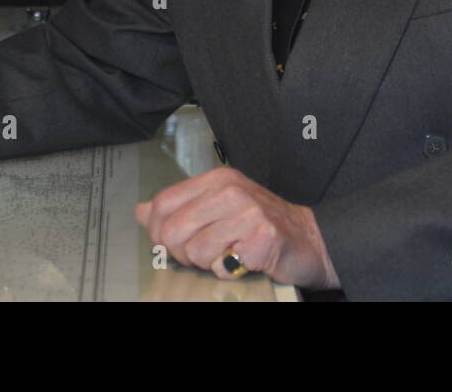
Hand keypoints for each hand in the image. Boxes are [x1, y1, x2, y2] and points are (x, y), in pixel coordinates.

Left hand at [134, 166, 340, 289]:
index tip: (175, 242)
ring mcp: (248, 213)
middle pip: (172, 231)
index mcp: (217, 179)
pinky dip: (228, 272)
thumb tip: (142, 211)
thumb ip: (180, 207)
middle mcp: (232, 190)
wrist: (309, 240)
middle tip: (207, 253)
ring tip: (228, 255)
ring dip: (208, 264)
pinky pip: (221, 266)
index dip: (158, 231)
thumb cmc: (260, 227)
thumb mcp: (218, 207)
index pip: (162, 204)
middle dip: (183, 253)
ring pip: (194, 251)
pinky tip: (243, 261)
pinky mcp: (262, 238)